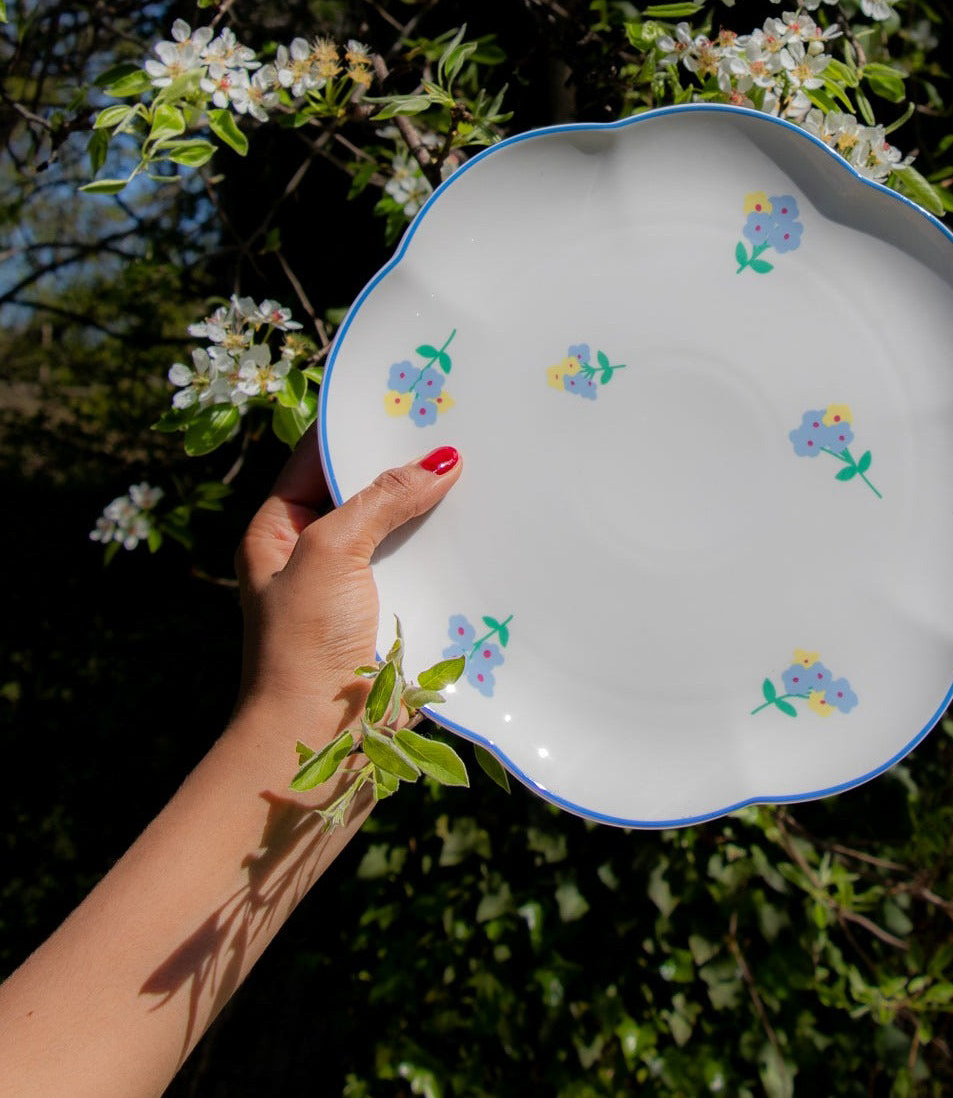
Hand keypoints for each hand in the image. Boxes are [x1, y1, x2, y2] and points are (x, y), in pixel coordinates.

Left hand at [234, 433, 461, 736]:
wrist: (319, 742)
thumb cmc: (303, 646)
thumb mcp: (330, 553)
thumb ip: (380, 500)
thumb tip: (441, 459)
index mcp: (277, 530)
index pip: (316, 456)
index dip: (357, 425)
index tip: (405, 395)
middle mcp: (315, 552)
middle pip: (365, 490)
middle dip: (406, 462)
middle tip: (458, 421)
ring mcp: (358, 586)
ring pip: (401, 529)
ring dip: (435, 507)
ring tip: (485, 462)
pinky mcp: (395, 615)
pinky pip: (427, 568)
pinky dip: (451, 549)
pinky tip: (488, 523)